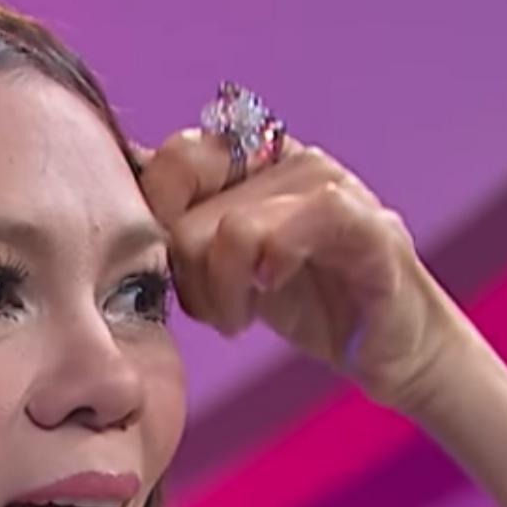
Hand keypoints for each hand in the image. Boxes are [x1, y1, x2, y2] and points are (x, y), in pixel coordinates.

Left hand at [138, 128, 476, 412]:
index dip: (156, 217)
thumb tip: (119, 173)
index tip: (174, 269)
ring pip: (230, 229)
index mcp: (254, 158)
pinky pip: (291, 230)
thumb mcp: (221, 262)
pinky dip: (269, 268)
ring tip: (240, 316)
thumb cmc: (303, 302)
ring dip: (223, 293)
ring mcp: (331, 184)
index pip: (172, 159)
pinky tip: (271, 291)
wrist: (387, 348)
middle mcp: (289, 158)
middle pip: (186, 206)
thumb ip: (179, 220)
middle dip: (187, 275)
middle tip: (215, 310)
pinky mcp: (366, 224)